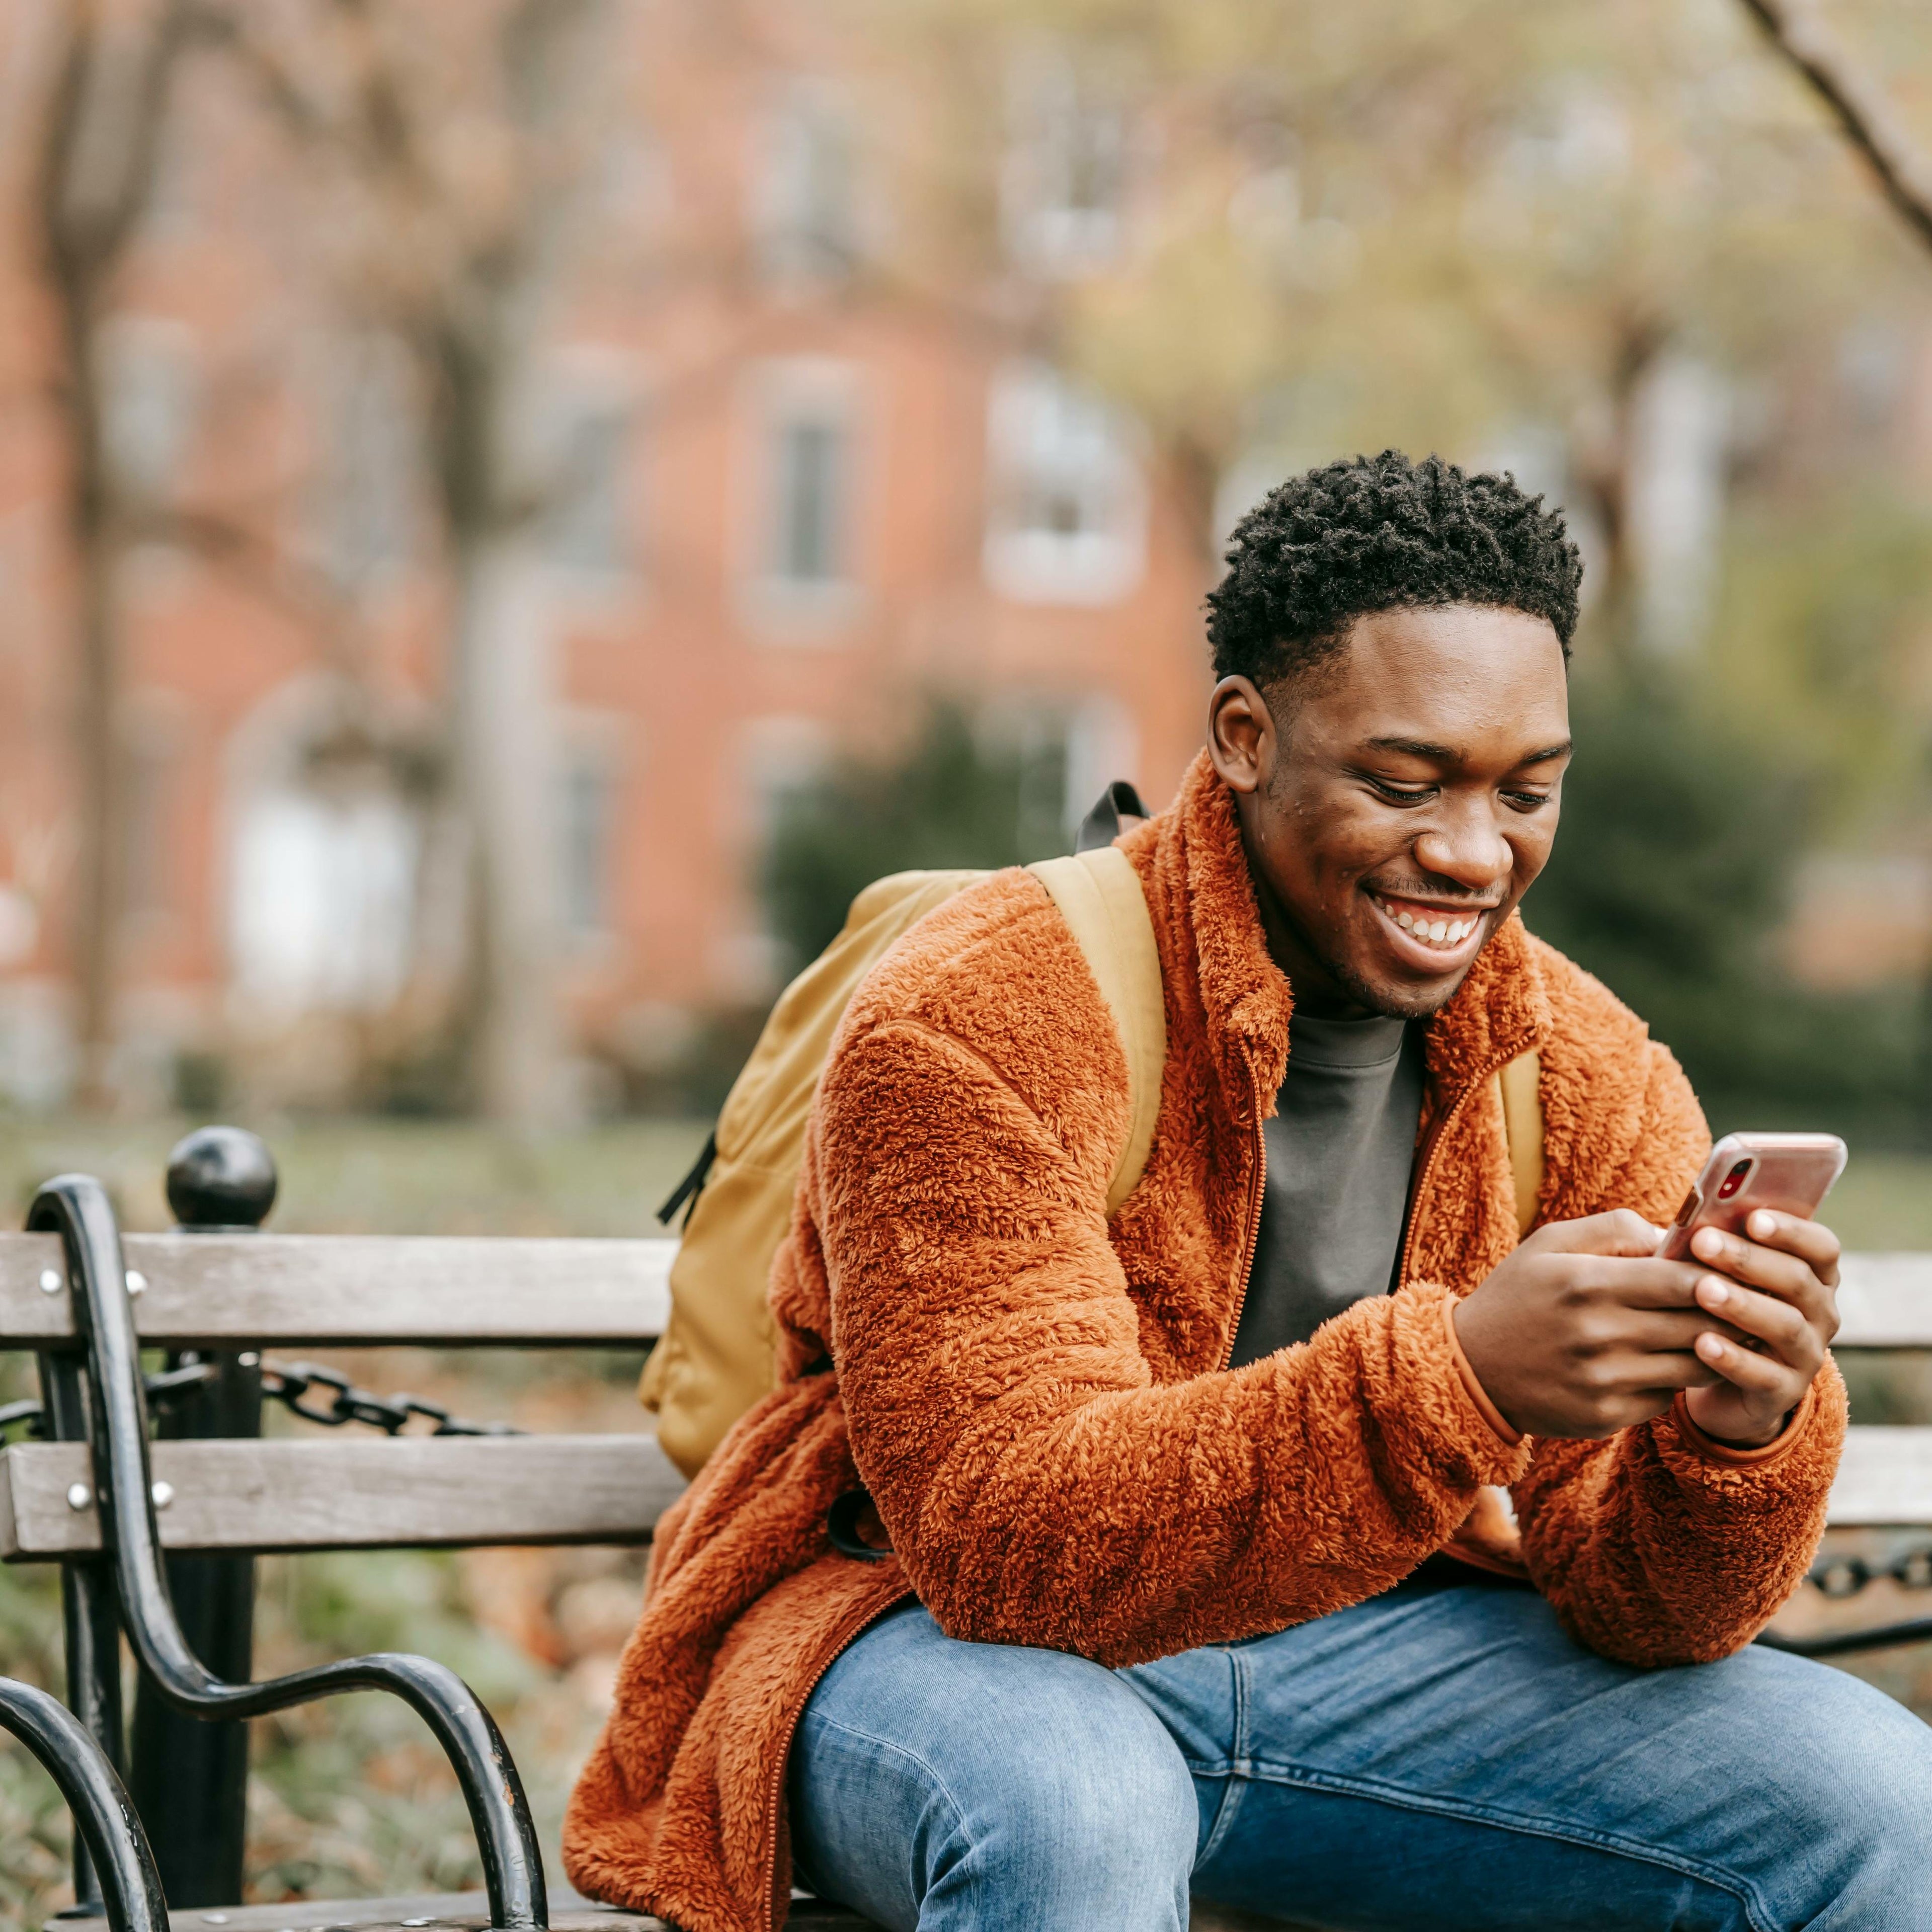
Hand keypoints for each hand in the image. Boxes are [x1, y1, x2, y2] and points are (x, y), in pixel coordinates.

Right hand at [1453, 1210, 1743, 1438]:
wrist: (1470, 1367)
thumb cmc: (1518, 1294)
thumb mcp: (1550, 1243)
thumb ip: (1615, 1228)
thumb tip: (1675, 1237)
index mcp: (1587, 1283)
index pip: (1682, 1280)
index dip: (1719, 1275)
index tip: (1732, 1270)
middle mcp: (1598, 1334)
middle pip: (1698, 1325)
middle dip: (1729, 1313)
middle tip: (1744, 1302)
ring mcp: (1604, 1380)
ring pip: (1694, 1366)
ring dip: (1714, 1350)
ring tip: (1721, 1333)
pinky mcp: (1606, 1415)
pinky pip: (1666, 1398)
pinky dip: (1674, 1380)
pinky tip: (1667, 1363)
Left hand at [1679, 1210, 1839, 1446]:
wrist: (1724, 1382)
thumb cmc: (1722, 1309)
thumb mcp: (1726, 1276)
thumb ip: (1721, 1249)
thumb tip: (1693, 1222)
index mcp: (1814, 1276)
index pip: (1821, 1247)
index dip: (1791, 1230)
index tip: (1752, 1217)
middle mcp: (1820, 1314)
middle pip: (1797, 1281)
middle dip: (1748, 1259)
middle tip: (1703, 1242)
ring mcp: (1806, 1355)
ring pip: (1784, 1326)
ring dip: (1742, 1304)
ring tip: (1703, 1290)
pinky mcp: (1783, 1392)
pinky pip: (1763, 1375)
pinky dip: (1733, 1358)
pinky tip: (1702, 1343)